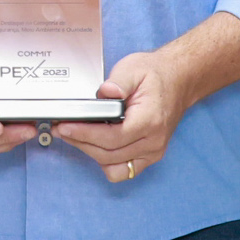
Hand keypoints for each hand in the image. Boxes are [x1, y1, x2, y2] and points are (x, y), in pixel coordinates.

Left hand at [55, 51, 187, 182]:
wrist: (178, 81)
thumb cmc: (155, 75)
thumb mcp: (134, 68)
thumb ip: (118, 81)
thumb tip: (105, 92)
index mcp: (149, 120)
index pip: (112, 137)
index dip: (85, 134)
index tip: (65, 126)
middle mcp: (153, 141)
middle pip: (109, 154)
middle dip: (81, 142)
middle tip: (61, 129)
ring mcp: (153, 152)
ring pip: (113, 166)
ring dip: (90, 153)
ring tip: (74, 136)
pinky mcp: (149, 156)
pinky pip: (124, 171)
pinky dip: (106, 162)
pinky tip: (95, 145)